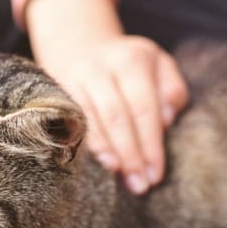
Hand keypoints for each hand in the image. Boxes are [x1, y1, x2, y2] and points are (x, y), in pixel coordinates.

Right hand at [25, 0, 188, 193]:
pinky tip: (90, 166)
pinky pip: (69, 122)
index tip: (156, 174)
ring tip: (118, 177)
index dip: (150, 144)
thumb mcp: (158, 64)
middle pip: (118, 117)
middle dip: (131, 154)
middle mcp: (102, 67)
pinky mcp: (55, 91)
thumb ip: (171, 90)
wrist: (79, 42)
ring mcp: (75, 79)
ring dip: (106, 153)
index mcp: (133, 60)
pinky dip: (80, 145)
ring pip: (90, 120)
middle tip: (140, 184)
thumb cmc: (127, 64)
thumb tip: (167, 121)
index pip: (144, 108)